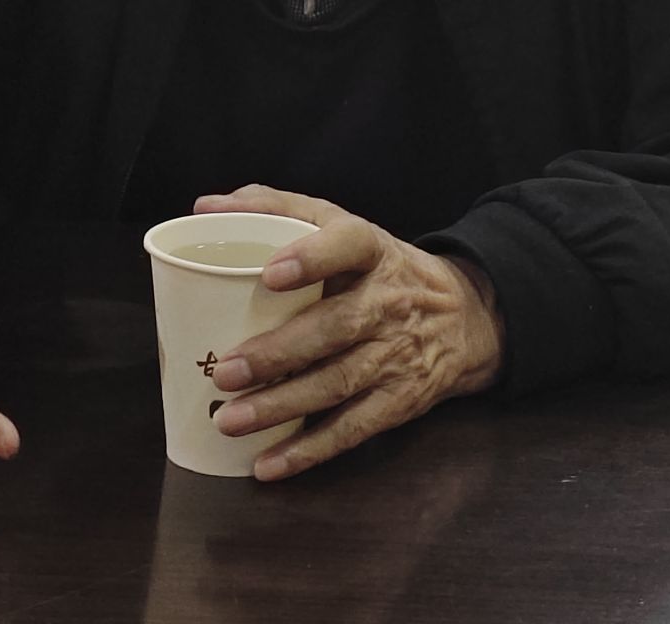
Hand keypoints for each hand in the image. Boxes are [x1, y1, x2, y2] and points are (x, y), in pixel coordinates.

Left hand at [193, 185, 504, 481]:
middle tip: (226, 371)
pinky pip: (352, 429)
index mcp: (371, 250)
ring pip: (337, 383)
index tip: (271, 273)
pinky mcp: (399, 400)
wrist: (463, 315)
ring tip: (231, 420)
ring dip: (282, 406)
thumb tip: (206, 206)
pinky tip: (267, 464)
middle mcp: (387, 302)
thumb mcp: (340, 224)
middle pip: (335, 328)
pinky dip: (309, 451)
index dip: (313, 258)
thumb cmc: (376, 266)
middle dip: (279, 353)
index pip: (348, 245)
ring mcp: (395, 354)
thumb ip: (275, 208)